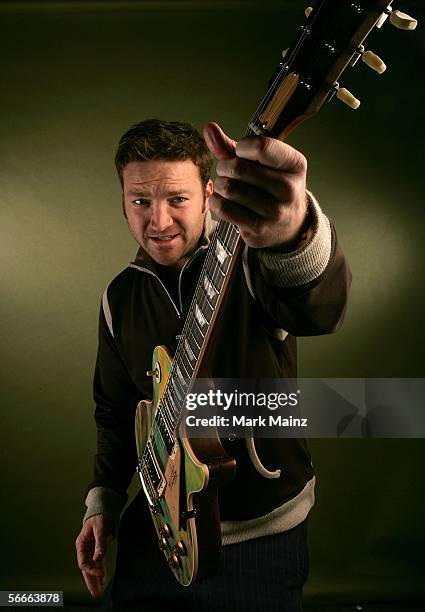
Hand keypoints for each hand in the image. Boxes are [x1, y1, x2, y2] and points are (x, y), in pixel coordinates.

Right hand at [75, 514, 113, 597]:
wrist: (103, 508)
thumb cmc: (99, 516)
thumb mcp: (99, 528)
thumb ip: (100, 543)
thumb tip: (99, 557)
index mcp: (81, 544)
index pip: (83, 562)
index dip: (91, 569)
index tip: (100, 572)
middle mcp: (85, 549)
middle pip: (86, 568)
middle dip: (90, 580)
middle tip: (95, 593)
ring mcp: (91, 550)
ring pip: (92, 567)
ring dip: (95, 578)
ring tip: (98, 590)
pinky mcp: (99, 549)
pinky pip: (99, 562)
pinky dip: (101, 570)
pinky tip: (102, 579)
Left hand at [203, 122, 308, 248]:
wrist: (290, 226)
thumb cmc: (272, 188)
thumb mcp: (264, 164)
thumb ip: (234, 147)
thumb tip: (209, 128)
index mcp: (294, 164)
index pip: (260, 146)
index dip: (241, 148)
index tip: (242, 153)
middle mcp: (288, 188)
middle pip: (238, 167)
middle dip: (224, 167)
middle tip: (227, 172)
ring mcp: (274, 211)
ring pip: (228, 188)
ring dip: (220, 185)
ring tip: (227, 187)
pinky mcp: (258, 229)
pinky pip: (224, 208)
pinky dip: (217, 201)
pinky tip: (224, 200)